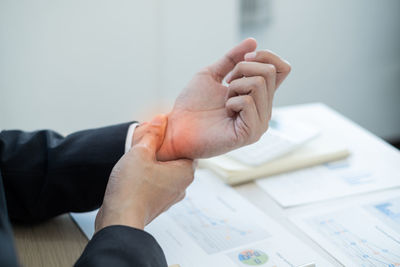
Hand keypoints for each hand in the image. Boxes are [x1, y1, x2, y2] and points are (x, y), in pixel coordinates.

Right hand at [95, 114, 194, 231]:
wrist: (119, 220)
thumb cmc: (132, 189)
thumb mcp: (141, 152)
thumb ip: (152, 134)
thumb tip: (161, 120)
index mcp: (185, 172)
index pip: (187, 148)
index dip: (173, 139)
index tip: (160, 134)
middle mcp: (182, 186)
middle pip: (175, 160)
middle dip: (162, 152)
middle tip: (146, 144)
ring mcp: (170, 197)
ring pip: (165, 173)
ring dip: (153, 165)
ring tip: (138, 159)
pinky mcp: (157, 205)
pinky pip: (156, 185)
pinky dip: (147, 178)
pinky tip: (134, 174)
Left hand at [157, 38, 290, 159]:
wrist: (177, 128)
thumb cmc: (192, 105)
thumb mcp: (212, 74)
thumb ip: (233, 59)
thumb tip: (253, 41)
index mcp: (258, 96)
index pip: (282, 69)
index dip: (266, 56)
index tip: (244, 58)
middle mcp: (264, 110)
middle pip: (270, 72)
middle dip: (242, 69)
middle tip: (226, 84)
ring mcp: (259, 123)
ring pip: (259, 84)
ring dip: (234, 86)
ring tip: (224, 101)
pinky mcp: (250, 133)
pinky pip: (249, 102)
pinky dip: (232, 101)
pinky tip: (225, 112)